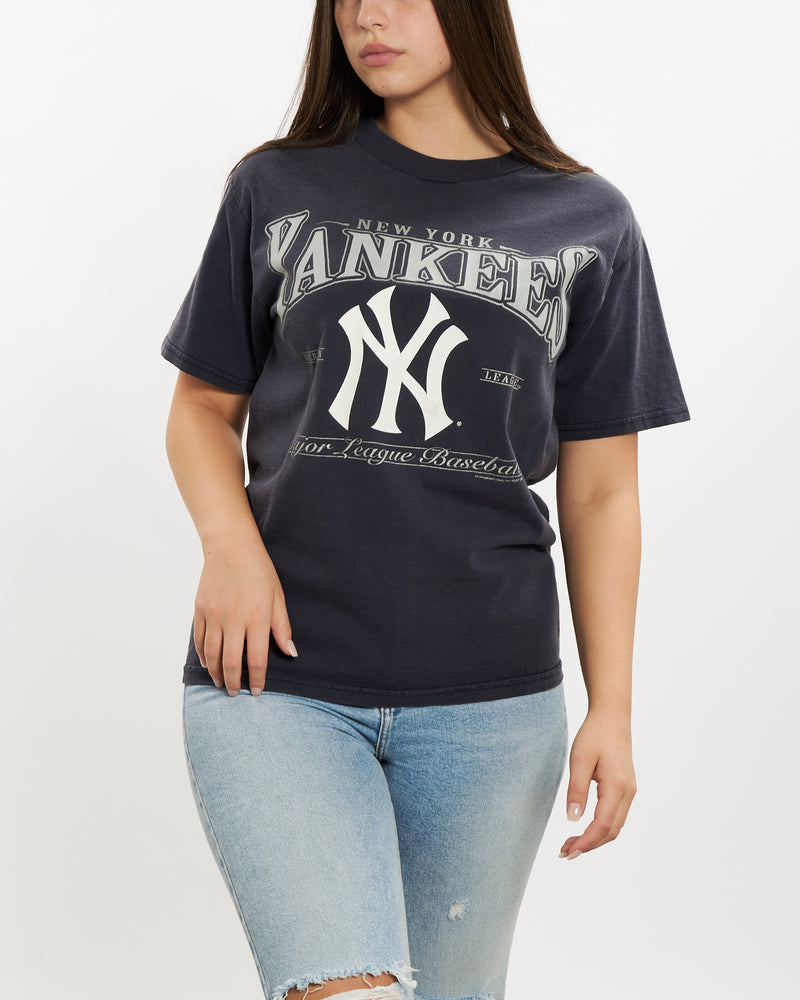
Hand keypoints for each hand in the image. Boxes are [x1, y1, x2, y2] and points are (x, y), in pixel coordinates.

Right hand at [193, 535, 296, 696]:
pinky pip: (199, 640)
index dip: (256, 680)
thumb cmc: (259, 570)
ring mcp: (214, 615)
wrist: (230, 546)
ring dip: (216, 673)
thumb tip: (291, 653)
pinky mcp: (200, 609)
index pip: (255, 659)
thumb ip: (282, 627)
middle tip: (236, 694)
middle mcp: (233, 619)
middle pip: (230, 662)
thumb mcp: (277, 596)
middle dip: (234, 683)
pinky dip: (204, 655)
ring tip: (222, 683)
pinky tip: (209, 664)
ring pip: (212, 654)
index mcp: (256, 617)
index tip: (256, 691)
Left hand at [559, 709, 636, 859]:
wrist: (612, 718)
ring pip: (615, 826)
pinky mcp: (626, 789)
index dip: (586, 842)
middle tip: (564, 852)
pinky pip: (615, 816)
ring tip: (571, 844)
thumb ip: (577, 790)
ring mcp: (629, 792)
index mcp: (617, 786)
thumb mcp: (579, 759)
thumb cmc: (594, 735)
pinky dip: (600, 828)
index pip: (603, 825)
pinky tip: (584, 829)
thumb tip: (572, 820)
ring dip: (594, 839)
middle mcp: (628, 793)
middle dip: (589, 845)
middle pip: (611, 831)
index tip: (568, 851)